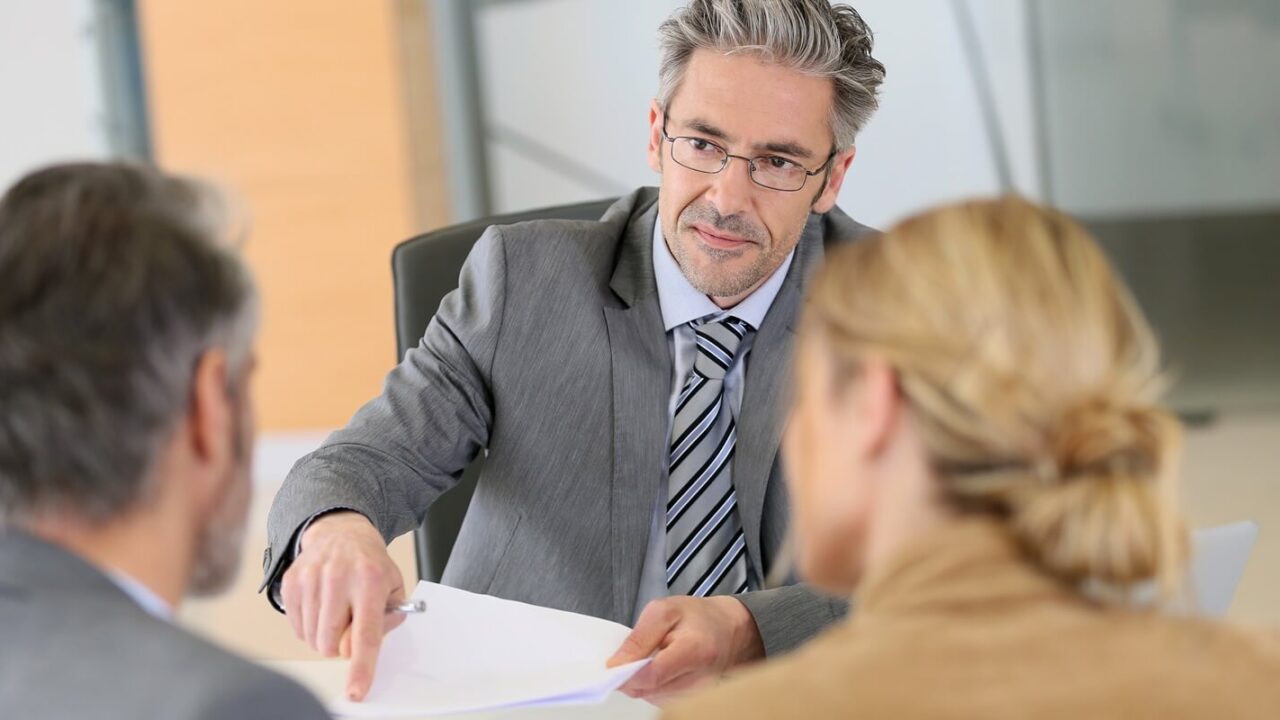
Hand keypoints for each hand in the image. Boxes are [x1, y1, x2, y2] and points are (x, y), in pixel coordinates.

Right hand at [280, 511, 406, 700]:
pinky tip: (320, 605)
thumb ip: (387, 621)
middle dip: (341, 646)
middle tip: (349, 624)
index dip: (361, 666)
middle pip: (332, 643)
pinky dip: (309, 627)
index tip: (356, 690)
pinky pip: (296, 628)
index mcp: (370, 580)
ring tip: (336, 610)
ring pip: (312, 639)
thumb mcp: (394, 588)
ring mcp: (311, 579)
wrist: (341, 534)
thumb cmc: (370, 566)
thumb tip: (357, 649)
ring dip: (324, 636)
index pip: (365, 633)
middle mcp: (338, 577)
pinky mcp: (291, 582)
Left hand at [606, 595, 764, 701]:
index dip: (627, 673)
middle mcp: (700, 678)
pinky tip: (658, 668)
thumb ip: (638, 638)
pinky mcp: (694, 701)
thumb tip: (615, 665)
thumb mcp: (663, 611)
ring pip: (653, 698)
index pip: (652, 675)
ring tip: (651, 658)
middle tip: (633, 656)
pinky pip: (661, 700)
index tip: (613, 666)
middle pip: (650, 691)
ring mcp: (699, 694)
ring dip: (642, 682)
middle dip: (632, 676)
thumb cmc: (698, 617)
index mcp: (694, 649)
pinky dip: (653, 686)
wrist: (728, 629)